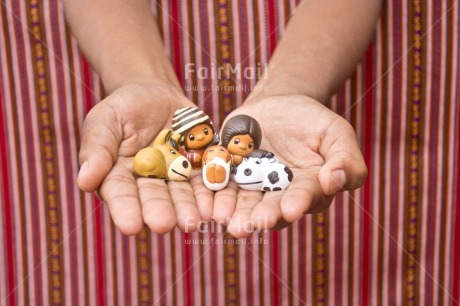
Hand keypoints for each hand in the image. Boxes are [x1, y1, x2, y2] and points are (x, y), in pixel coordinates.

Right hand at [77, 82, 213, 234]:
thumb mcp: (106, 119)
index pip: (120, 192)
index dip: (125, 209)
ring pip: (180, 195)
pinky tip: (212, 206)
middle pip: (153, 197)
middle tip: (164, 224)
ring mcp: (174, 176)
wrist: (157, 94)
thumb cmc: (124, 108)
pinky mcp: (197, 167)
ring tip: (192, 221)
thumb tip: (85, 182)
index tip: (130, 226)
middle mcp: (147, 182)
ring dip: (186, 209)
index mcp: (118, 175)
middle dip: (159, 211)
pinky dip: (208, 194)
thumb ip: (98, 148)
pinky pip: (205, 181)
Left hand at [212, 95, 366, 236]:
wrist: (278, 103)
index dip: (298, 202)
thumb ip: (345, 159)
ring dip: (235, 213)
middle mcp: (280, 194)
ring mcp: (253, 186)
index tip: (291, 208)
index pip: (305, 197)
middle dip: (262, 216)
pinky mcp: (230, 175)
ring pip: (243, 203)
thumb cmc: (312, 120)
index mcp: (309, 187)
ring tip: (226, 219)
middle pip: (271, 207)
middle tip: (253, 224)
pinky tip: (208, 204)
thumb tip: (334, 181)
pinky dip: (214, 195)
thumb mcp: (336, 132)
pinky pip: (221, 186)